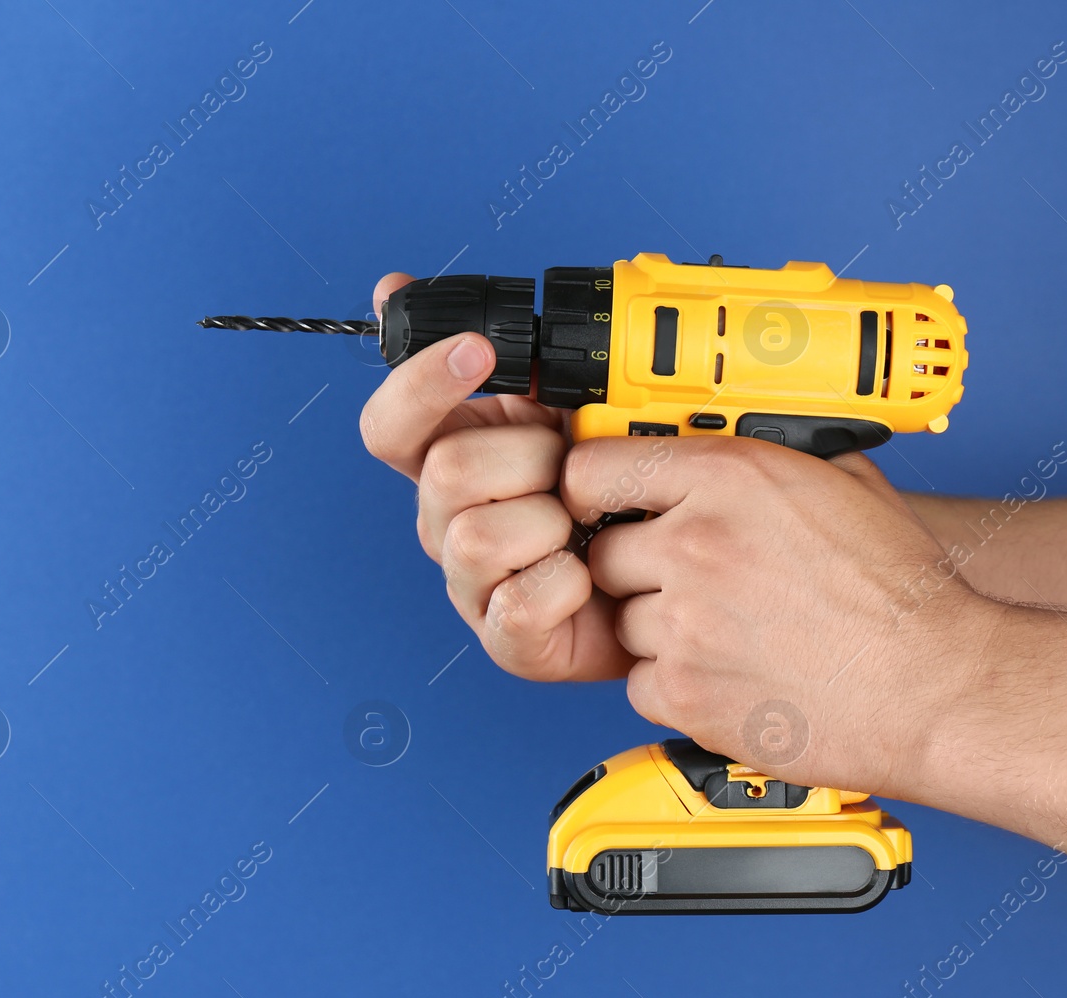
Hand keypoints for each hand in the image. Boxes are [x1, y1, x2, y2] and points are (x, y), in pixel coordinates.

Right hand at [358, 273, 634, 681]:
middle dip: (524, 458)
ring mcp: (472, 582)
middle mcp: (449, 520)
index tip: (479, 349)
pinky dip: (567, 581)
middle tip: (569, 465)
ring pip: (475, 536)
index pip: (391, 424)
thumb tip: (392, 289)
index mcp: (452, 458)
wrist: (675, 574)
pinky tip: (589, 572)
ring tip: (585, 524)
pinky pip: (519, 603)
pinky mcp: (507, 638)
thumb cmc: (613, 490)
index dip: (422, 383)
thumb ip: (503, 354)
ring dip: (549, 520)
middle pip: (444, 471)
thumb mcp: (566, 406)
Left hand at [562, 435, 1005, 795]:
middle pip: (605, 553)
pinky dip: (675, 684)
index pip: (595, 468)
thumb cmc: (904, 595)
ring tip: (732, 634)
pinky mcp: (686, 693)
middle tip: (696, 583)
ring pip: (625, 622)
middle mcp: (696, 545)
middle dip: (640, 569)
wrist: (936, 687)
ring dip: (662, 630)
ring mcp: (686, 624)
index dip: (594, 490)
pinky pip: (641, 683)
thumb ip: (775, 460)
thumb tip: (742, 445)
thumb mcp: (847, 485)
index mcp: (729, 480)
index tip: (602, 505)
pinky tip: (731, 675)